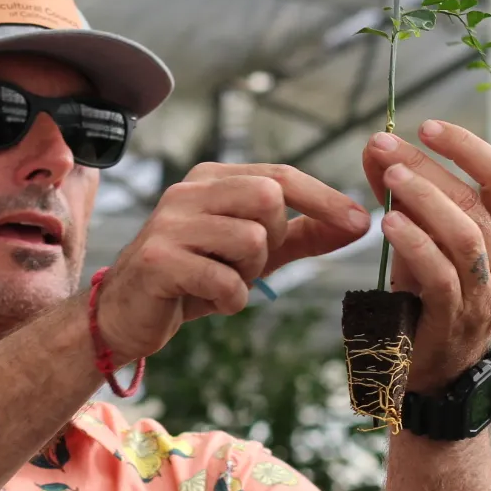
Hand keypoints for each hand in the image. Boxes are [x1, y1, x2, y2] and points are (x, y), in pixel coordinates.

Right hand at [94, 162, 369, 364]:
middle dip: (273, 240)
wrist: (128, 315)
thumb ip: (303, 235)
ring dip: (248, 275)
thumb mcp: (254, 253)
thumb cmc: (195, 277)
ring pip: (251, 240)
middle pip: (268, 199)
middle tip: (247, 264)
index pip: (280, 176)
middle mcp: (188, 191)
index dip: (324, 198)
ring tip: (220, 282)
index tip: (363, 222)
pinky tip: (205, 299)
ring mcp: (170, 223)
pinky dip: (229, 300)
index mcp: (212, 179)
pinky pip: (226, 282)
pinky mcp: (159, 260)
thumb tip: (360, 223)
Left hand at [362, 121, 490, 394]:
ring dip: (424, 199)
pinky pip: (440, 273)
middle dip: (428, 167)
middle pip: (473, 200)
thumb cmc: (428, 296)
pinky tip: (387, 222)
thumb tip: (375, 146)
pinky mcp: (457, 318)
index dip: (468, 147)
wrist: (431, 370)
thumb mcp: (422, 239)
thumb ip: (402, 195)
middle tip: (384, 146)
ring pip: (463, 234)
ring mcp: (489, 293)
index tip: (428, 126)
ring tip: (388, 177)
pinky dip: (415, 243)